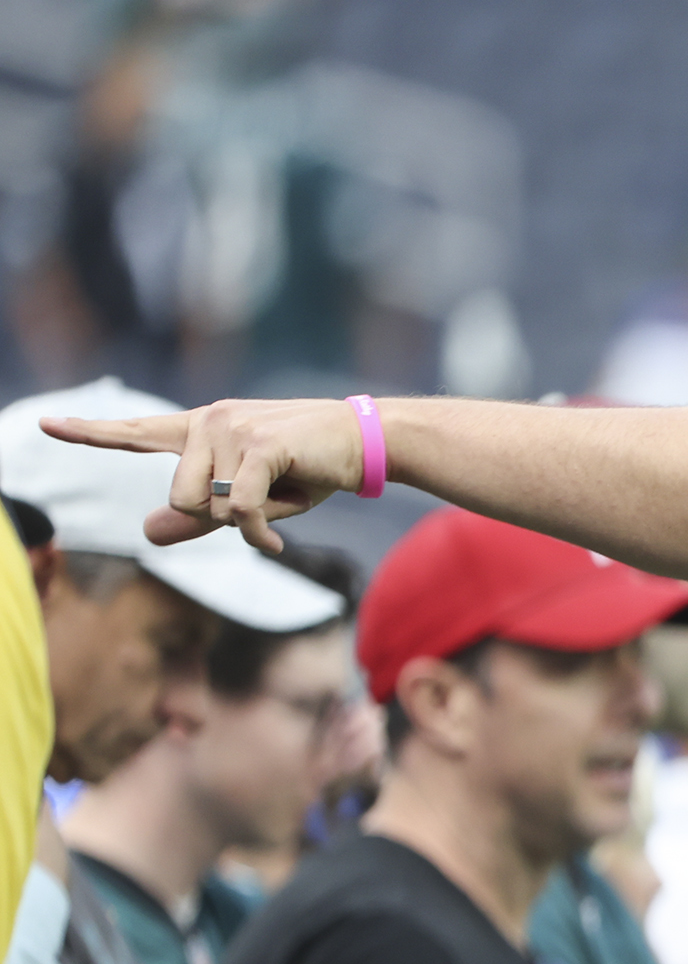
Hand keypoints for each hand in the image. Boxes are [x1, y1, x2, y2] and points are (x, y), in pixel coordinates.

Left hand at [40, 396, 363, 551]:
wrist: (364, 442)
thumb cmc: (310, 468)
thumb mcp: (250, 498)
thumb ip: (196, 518)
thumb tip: (144, 534)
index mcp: (201, 429)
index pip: (135, 432)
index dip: (88, 433)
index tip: (47, 425)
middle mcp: (209, 422)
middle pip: (177, 496)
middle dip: (217, 520)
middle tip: (260, 507)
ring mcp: (232, 429)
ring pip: (208, 506)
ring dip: (246, 523)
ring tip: (281, 500)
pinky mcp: (259, 445)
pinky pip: (238, 510)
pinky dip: (257, 535)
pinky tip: (277, 542)